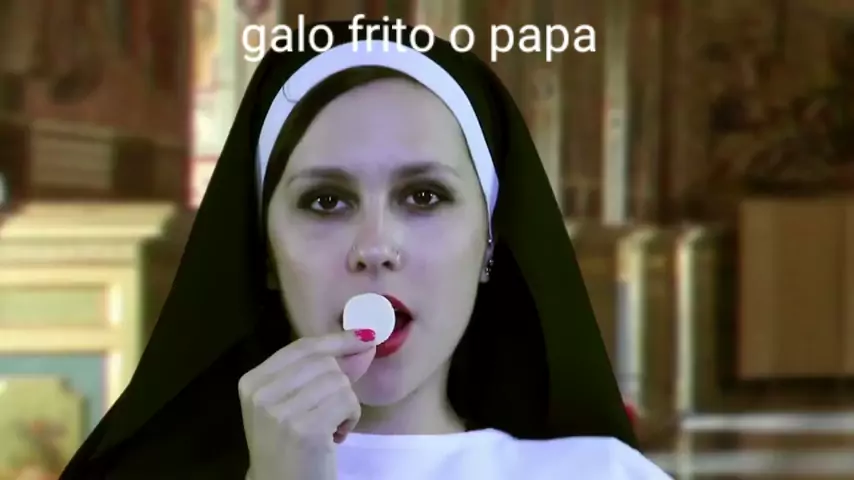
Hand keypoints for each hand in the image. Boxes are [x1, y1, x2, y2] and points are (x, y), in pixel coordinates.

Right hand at [239, 329, 376, 479]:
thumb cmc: (287, 447)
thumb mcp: (287, 404)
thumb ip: (314, 372)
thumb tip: (361, 338)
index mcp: (252, 381)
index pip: (302, 347)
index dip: (337, 340)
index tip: (364, 336)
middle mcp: (261, 394)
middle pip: (324, 362)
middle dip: (340, 383)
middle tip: (332, 411)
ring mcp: (281, 412)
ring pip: (338, 381)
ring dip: (346, 404)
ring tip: (330, 427)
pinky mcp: (306, 429)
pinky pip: (347, 401)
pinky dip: (350, 418)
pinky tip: (336, 436)